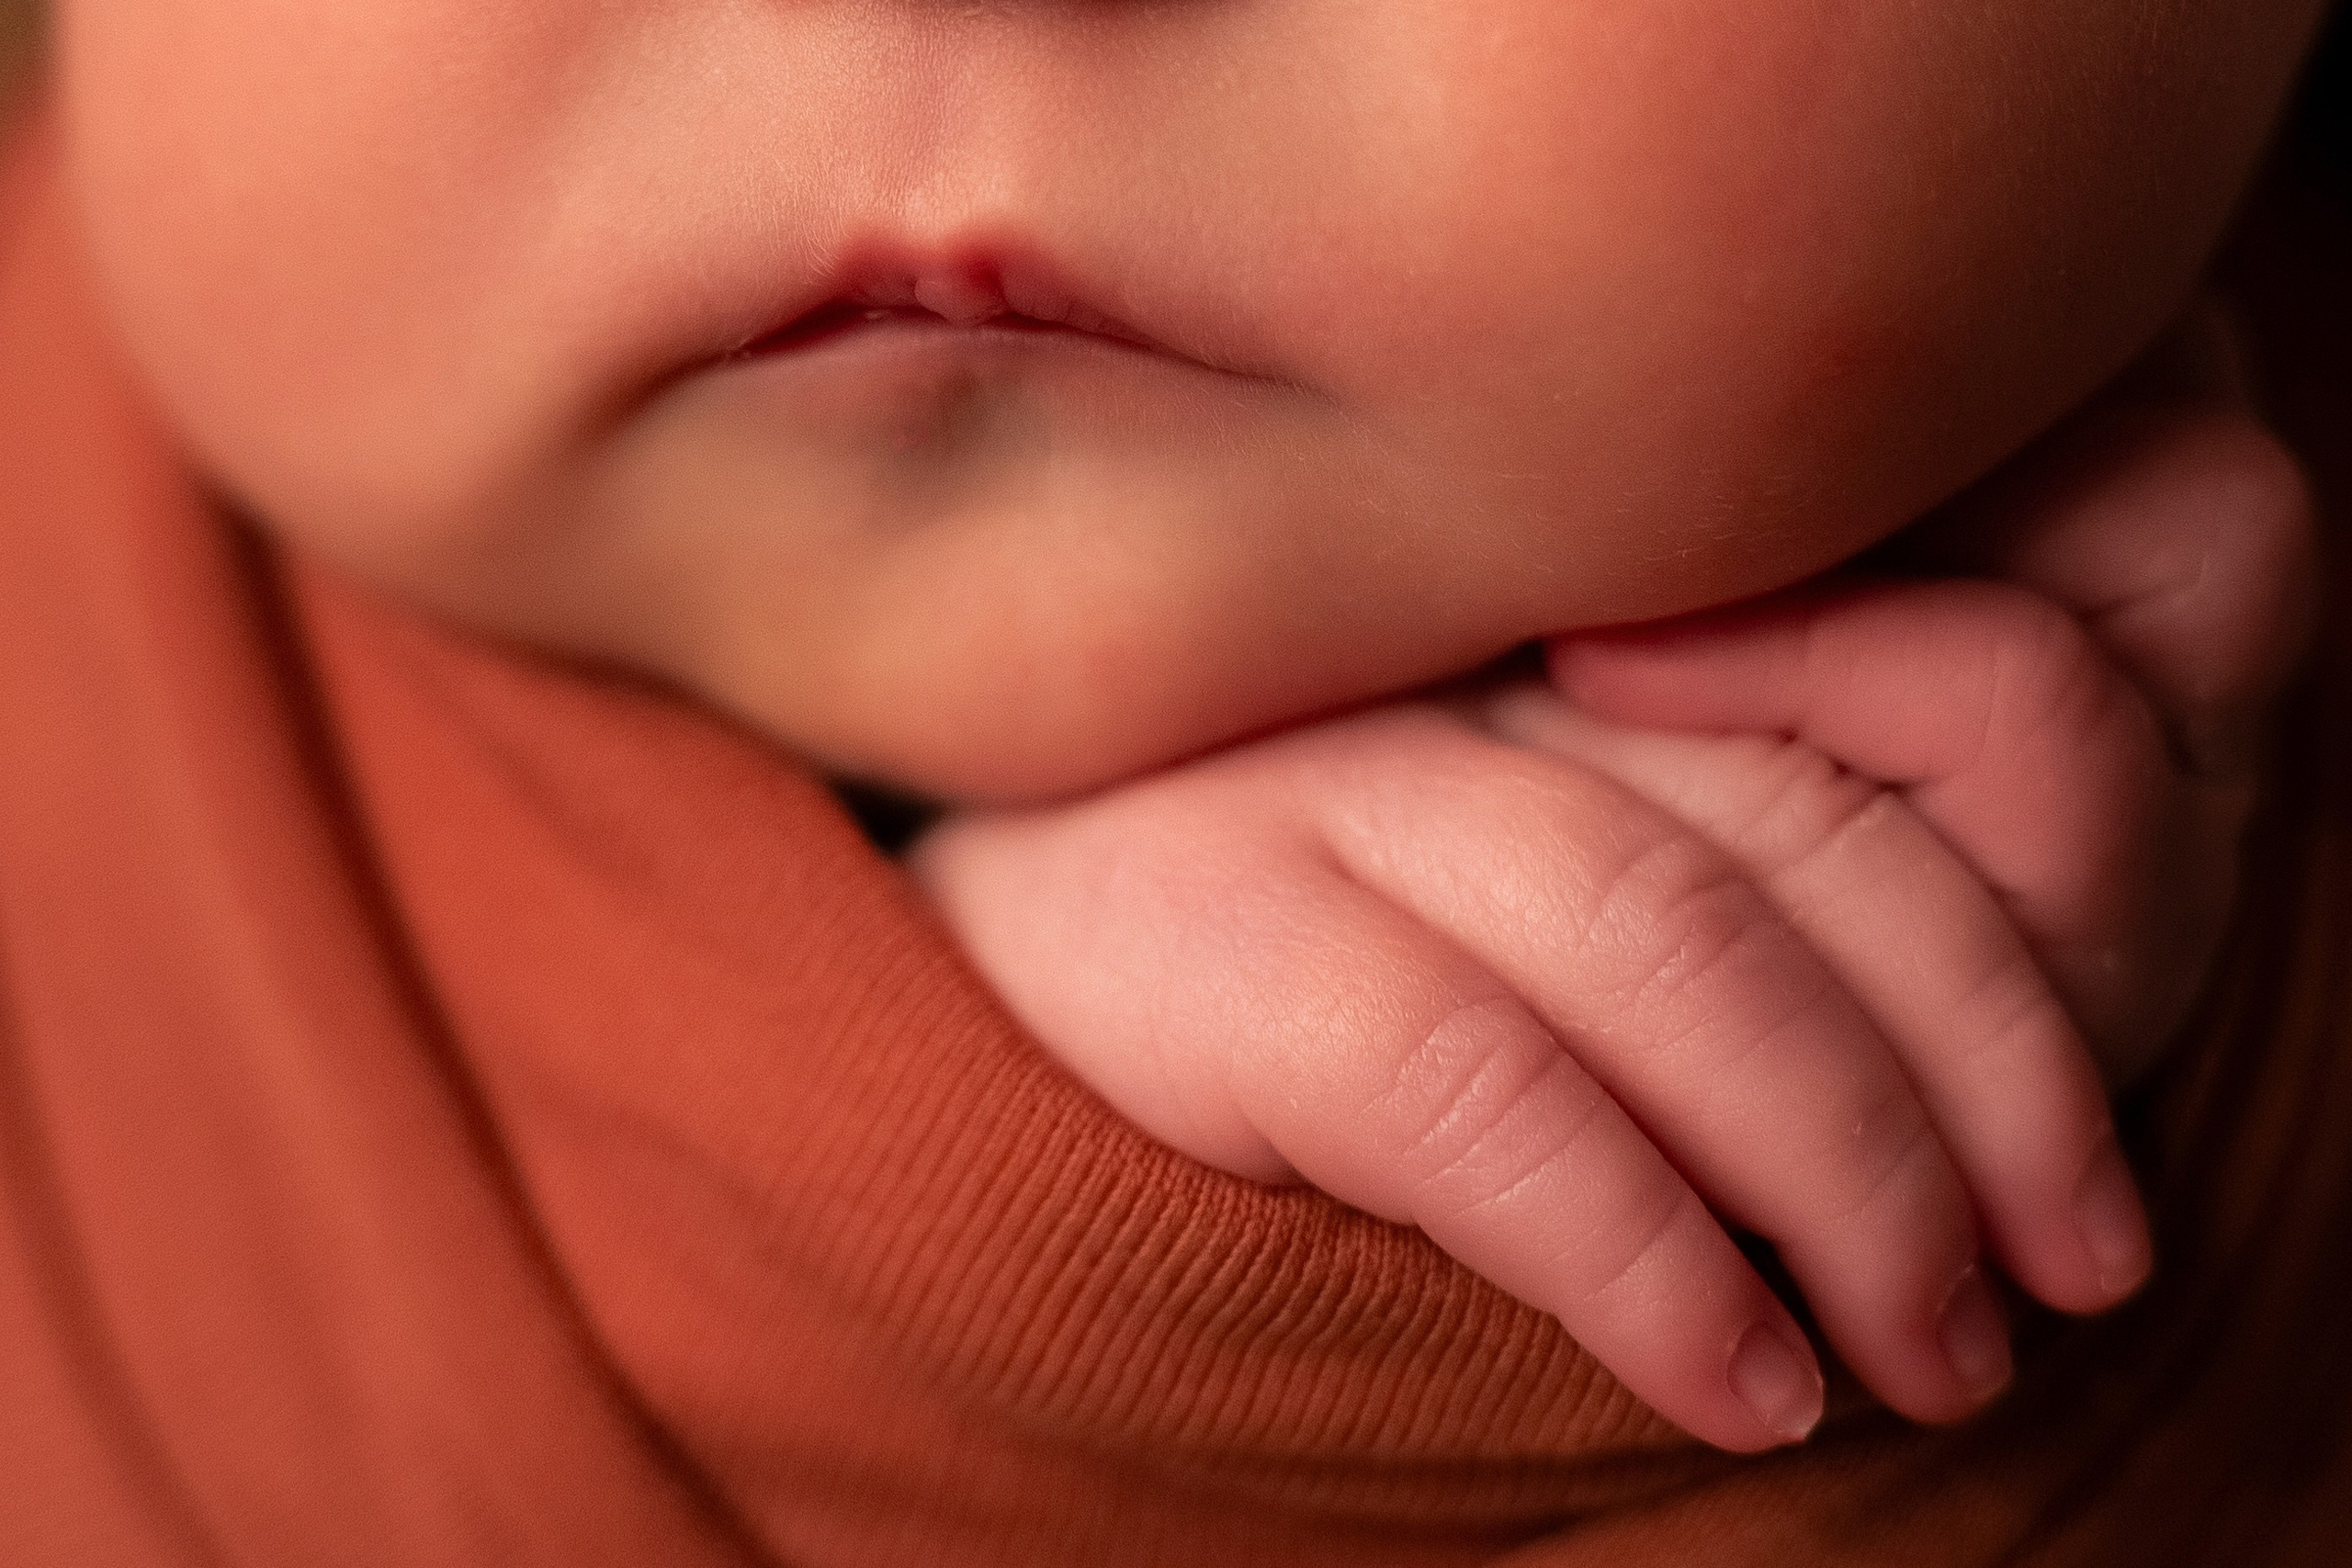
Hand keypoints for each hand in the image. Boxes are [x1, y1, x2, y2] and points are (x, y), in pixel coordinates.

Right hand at [909, 305, 2312, 1456]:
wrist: (946, 958)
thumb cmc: (1261, 931)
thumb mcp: (1502, 852)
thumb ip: (1690, 855)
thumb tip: (1941, 1075)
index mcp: (1567, 622)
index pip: (1889, 701)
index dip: (2032, 938)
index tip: (2081, 1159)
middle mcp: (1463, 666)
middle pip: (1817, 837)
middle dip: (1992, 1082)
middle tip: (2062, 1278)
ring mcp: (1325, 774)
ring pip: (1683, 943)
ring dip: (1853, 1184)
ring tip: (1927, 1356)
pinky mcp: (1209, 931)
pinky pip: (1487, 1091)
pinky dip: (1645, 1254)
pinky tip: (1732, 1380)